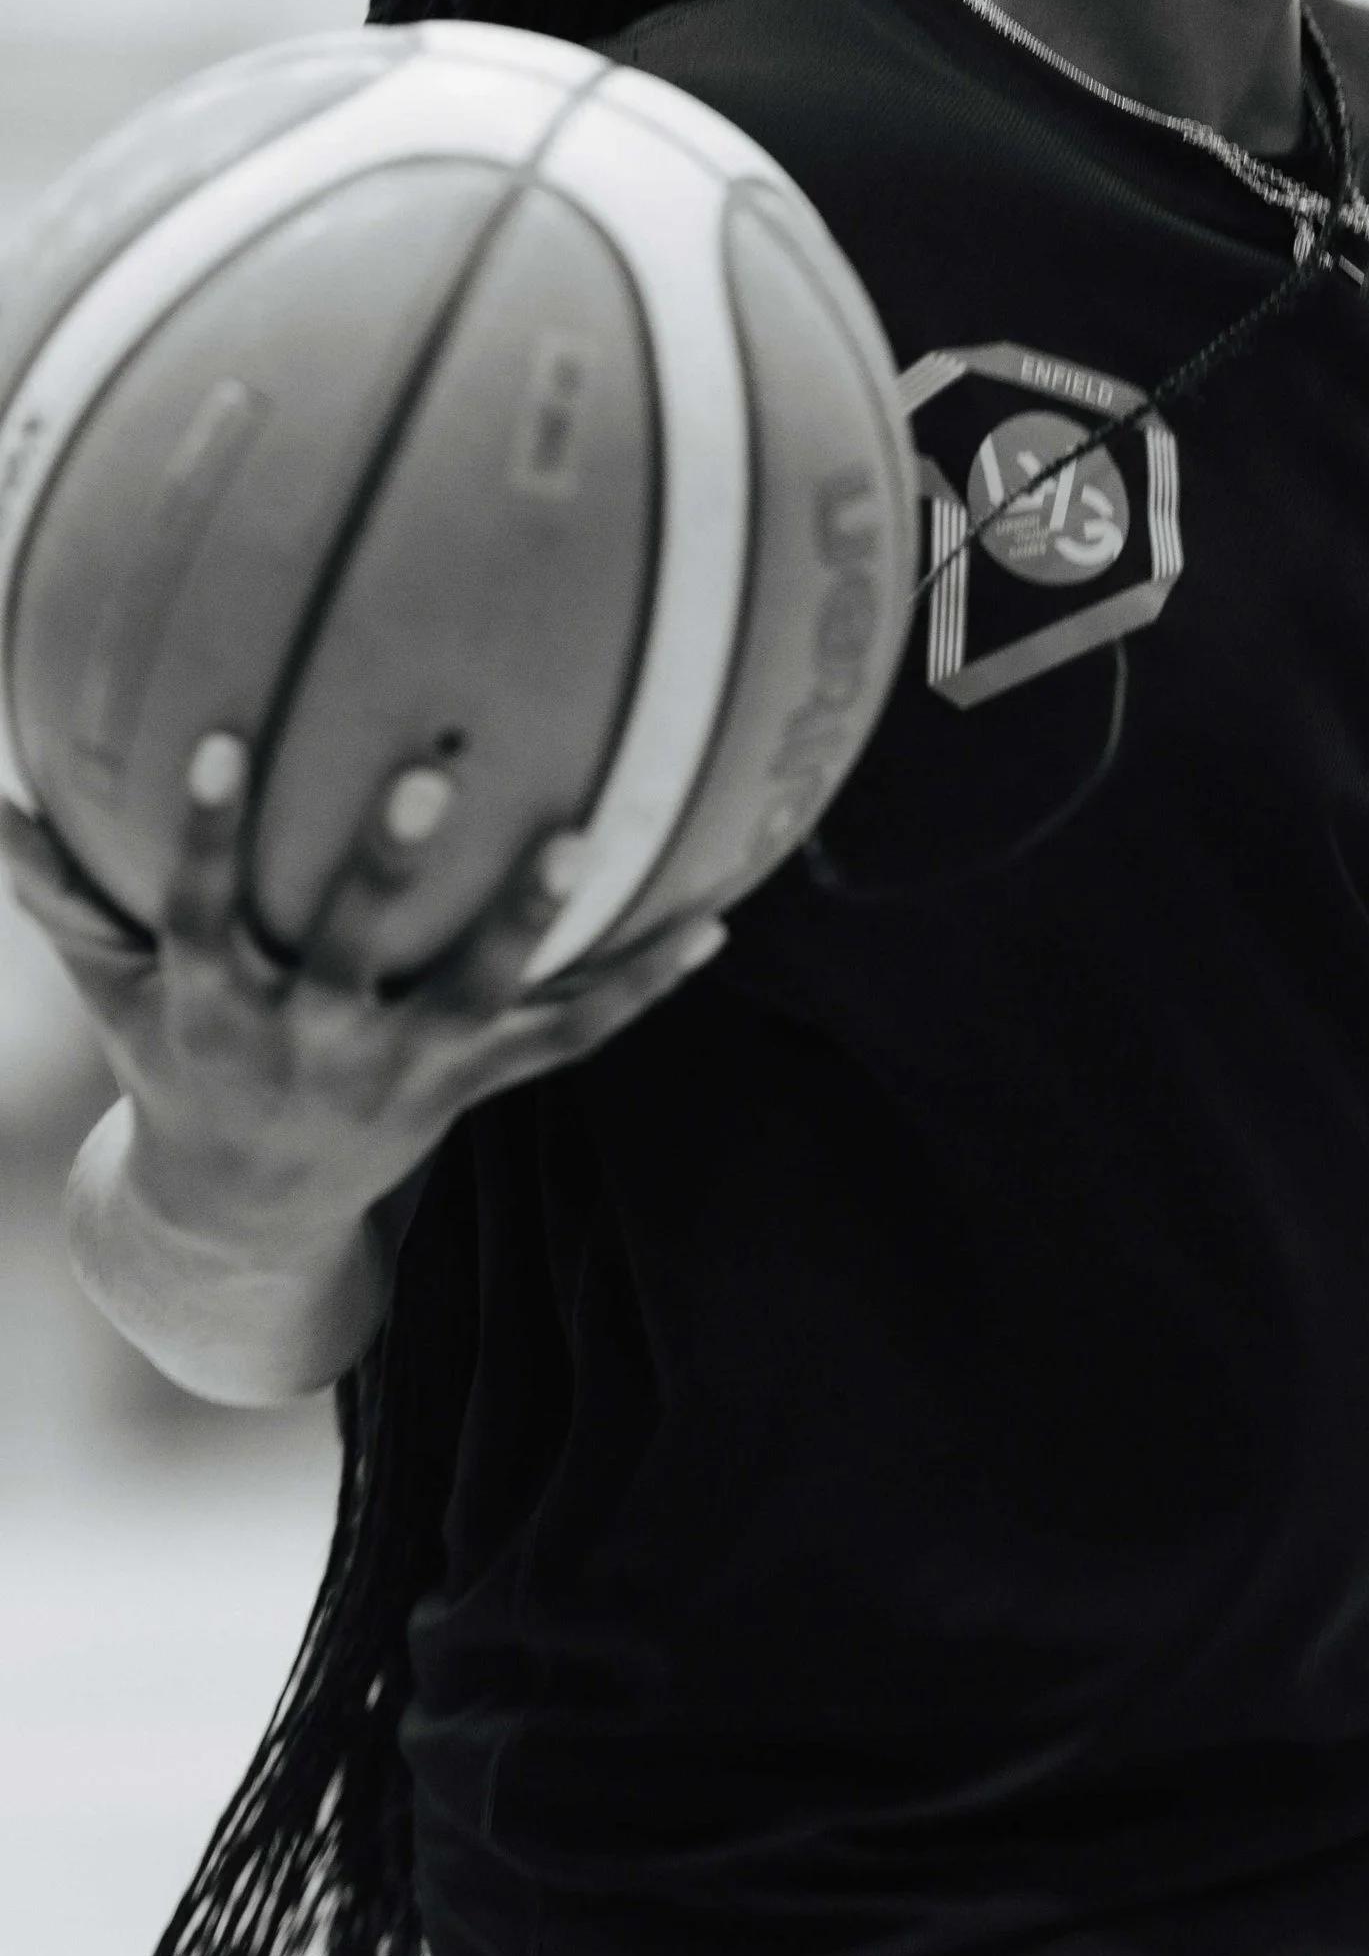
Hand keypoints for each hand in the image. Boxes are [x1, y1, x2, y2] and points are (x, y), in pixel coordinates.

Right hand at [0, 730, 722, 1263]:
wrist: (247, 1212)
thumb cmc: (176, 1059)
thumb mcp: (112, 986)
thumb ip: (63, 891)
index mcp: (217, 1004)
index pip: (201, 909)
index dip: (205, 836)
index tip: (213, 742)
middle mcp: (313, 1039)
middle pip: (353, 950)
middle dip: (383, 869)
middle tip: (425, 774)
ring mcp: (403, 1068)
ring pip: (476, 992)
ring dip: (526, 917)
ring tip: (581, 834)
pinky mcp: (476, 1085)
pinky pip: (570, 1034)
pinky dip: (641, 988)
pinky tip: (717, 928)